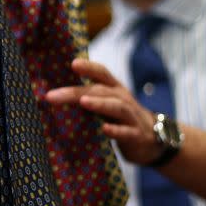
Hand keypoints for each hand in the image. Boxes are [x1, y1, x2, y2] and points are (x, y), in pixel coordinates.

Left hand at [45, 58, 162, 165]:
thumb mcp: (108, 105)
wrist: (153, 141)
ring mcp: (131, 117)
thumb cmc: (122, 120)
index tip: (72, 64)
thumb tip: (55, 95)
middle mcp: (123, 99)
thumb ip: (88, 98)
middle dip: (76, 92)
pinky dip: (116, 130)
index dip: (89, 67)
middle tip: (52, 96)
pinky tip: (105, 130)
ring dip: (99, 103)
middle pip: (101, 91)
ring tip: (83, 102)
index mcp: (115, 90)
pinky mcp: (137, 136)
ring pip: (116, 107)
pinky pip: (127, 132)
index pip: (102, 74)